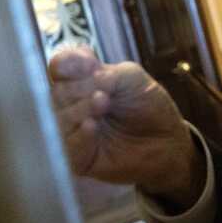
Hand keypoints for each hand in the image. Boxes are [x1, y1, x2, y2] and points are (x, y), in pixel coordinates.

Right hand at [48, 48, 205, 208]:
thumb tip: (82, 72)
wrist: (166, 139)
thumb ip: (106, 71)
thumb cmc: (148, 106)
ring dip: (80, 109)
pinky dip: (79, 134)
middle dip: (78, 89)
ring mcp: (71, 131)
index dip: (67, 64)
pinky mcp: (76, 158)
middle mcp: (70, 105)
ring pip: (57, 119)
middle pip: (55, 92)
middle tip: (103, 93)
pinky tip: (91, 125)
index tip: (87, 64)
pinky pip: (67, 146)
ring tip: (103, 104)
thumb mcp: (132, 78)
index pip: (60, 67)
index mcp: (80, 81)